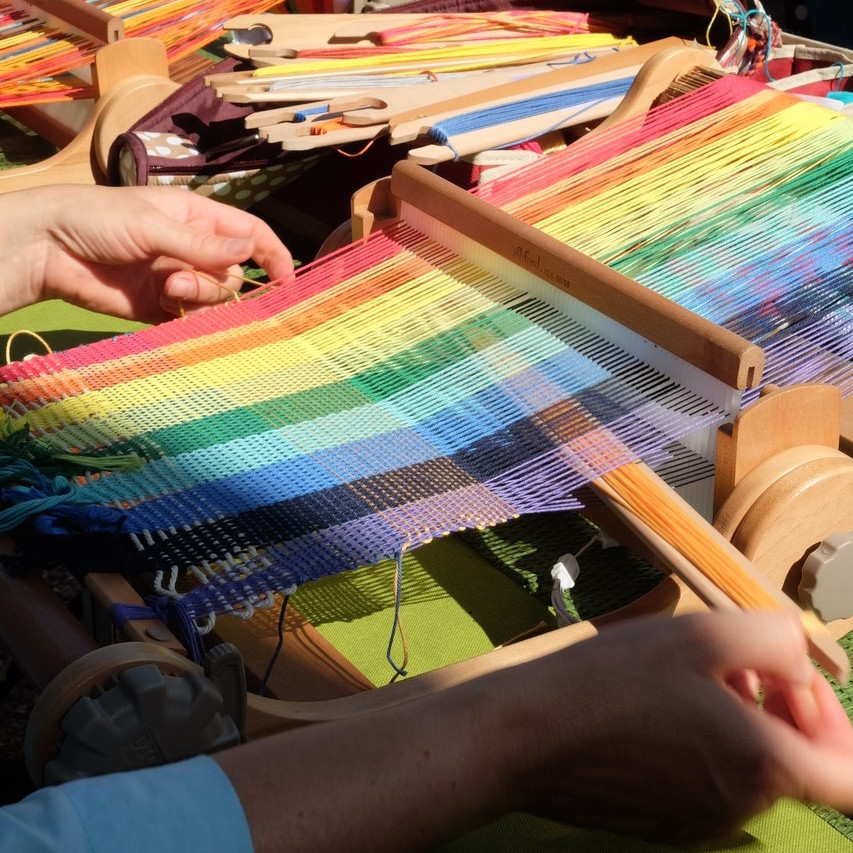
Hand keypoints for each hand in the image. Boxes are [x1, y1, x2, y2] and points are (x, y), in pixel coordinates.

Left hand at [4, 184, 293, 322]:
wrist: (47, 249)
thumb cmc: (97, 219)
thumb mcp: (152, 224)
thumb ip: (201, 243)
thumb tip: (248, 250)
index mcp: (198, 218)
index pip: (250, 235)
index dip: (272, 255)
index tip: (286, 282)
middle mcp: (193, 250)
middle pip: (233, 277)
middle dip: (214, 284)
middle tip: (179, 280)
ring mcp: (178, 280)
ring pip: (214, 300)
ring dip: (196, 299)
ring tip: (164, 291)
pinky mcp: (160, 308)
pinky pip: (190, 319)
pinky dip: (186, 319)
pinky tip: (163, 307)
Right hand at [514, 611, 852, 843]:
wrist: (526, 735)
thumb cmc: (610, 680)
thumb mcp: (702, 634)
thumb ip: (778, 641)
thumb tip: (800, 669)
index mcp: (762, 766)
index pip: (852, 780)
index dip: (838, 727)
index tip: (795, 686)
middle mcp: (740, 808)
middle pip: (796, 766)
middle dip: (780, 711)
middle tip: (731, 666)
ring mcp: (698, 823)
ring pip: (747, 772)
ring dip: (737, 725)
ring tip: (684, 682)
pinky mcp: (662, 825)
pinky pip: (707, 785)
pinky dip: (701, 749)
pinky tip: (655, 712)